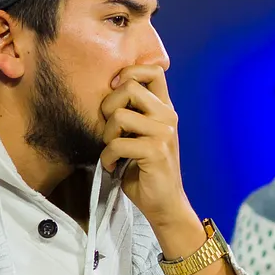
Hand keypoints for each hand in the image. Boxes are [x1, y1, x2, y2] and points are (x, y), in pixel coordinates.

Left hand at [99, 64, 193, 228]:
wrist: (164, 204)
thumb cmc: (145, 170)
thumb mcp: (140, 135)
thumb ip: (132, 113)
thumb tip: (106, 92)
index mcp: (165, 109)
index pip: (154, 70)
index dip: (129, 72)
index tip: (115, 91)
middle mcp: (168, 116)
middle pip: (130, 86)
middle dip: (109, 107)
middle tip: (110, 129)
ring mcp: (164, 133)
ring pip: (119, 116)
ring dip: (106, 135)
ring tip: (111, 149)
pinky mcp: (156, 151)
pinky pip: (117, 144)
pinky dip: (107, 157)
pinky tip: (111, 166)